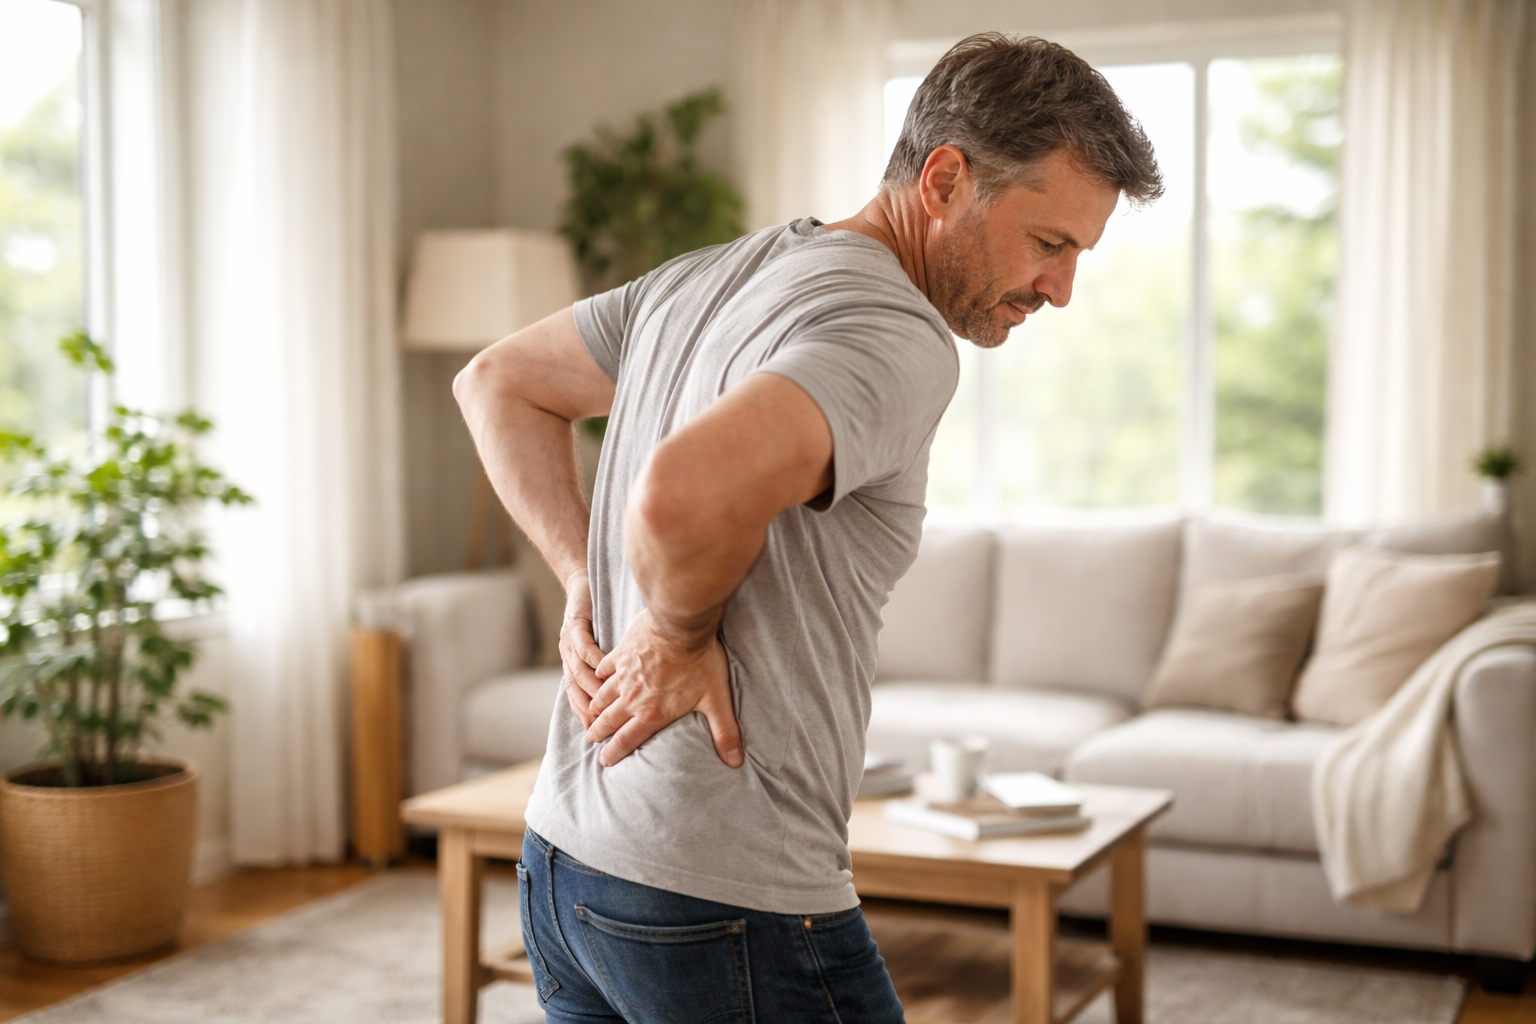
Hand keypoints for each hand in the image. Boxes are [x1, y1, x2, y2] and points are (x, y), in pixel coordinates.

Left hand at [559, 569, 605, 728]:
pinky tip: (601, 664)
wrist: (582, 583)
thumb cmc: (598, 617)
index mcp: (574, 665)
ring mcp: (569, 642)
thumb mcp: (604, 648)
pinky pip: (580, 644)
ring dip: (588, 686)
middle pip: (574, 689)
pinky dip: (589, 656)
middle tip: (598, 727)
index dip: (586, 715)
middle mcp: (569, 657)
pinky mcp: (574, 623)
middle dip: (585, 709)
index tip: (598, 734)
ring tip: (602, 700)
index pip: (578, 696)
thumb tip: (635, 694)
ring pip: (577, 671)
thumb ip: (614, 671)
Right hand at [585, 609, 742, 768]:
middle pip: (609, 721)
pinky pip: (603, 669)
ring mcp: (623, 675)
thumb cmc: (700, 661)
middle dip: (598, 732)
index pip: (627, 740)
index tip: (604, 761)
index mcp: (652, 713)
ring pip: (602, 697)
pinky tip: (597, 677)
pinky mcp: (620, 654)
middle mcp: (632, 698)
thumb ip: (724, 732)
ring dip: (595, 708)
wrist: (681, 624)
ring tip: (591, 714)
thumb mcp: (717, 700)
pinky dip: (598, 677)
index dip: (614, 753)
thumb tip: (735, 761)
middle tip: (591, 738)